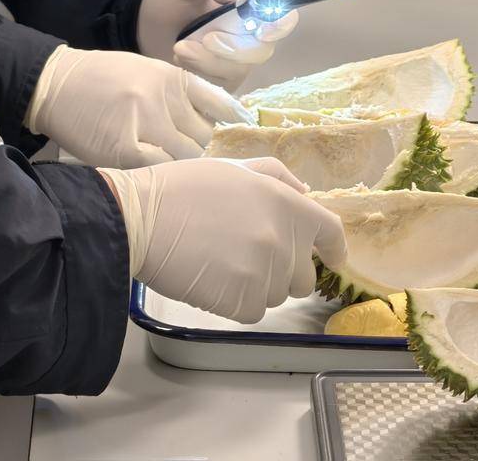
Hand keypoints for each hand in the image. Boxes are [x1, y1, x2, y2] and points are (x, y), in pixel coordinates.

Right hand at [25, 46, 251, 167]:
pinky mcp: (124, 148)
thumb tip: (218, 120)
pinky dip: (159, 177)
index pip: (220, 104)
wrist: (54, 85)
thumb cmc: (101, 80)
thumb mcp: (147, 73)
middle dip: (199, 150)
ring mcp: (144, 121)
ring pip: (186, 158)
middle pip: (205, 137)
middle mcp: (163, 96)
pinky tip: (151, 178)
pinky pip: (160, 170)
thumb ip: (179, 94)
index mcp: (171, 77)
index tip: (233, 136)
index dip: (229, 123)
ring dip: (181, 168)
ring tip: (169, 173)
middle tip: (187, 160)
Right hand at [98, 157, 347, 322]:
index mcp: (287, 205)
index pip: (331, 233)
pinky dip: (237, 302)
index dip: (333, 249)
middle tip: (248, 254)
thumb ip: (278, 177)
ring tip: (223, 262)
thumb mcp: (236, 167)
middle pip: (305, 275)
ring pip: (278, 294)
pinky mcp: (244, 303)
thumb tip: (305, 196)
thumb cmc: (184, 189)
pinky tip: (213, 280)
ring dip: (259, 285)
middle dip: (285, 269)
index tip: (332, 258)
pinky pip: (254, 311)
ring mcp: (266, 274)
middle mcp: (284, 241)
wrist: (143, 220)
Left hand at [137, 0, 298, 91]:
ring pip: (237, 71)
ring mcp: (235, 63)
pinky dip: (198, 74)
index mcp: (253, 9)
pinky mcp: (217, 82)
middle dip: (232, 48)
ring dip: (208, 61)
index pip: (284, 20)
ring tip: (180, 47)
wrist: (146, 19)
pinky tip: (179, 62)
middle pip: (260, 52)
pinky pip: (218, 87)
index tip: (260, 30)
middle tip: (203, 38)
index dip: (279, 27)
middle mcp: (251, 38)